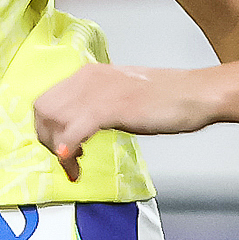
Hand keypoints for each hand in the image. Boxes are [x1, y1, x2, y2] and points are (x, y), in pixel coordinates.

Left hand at [30, 63, 218, 177]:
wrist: (194, 94)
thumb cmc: (165, 98)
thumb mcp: (121, 96)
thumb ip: (97, 105)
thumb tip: (80, 127)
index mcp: (89, 73)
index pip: (48, 100)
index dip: (48, 128)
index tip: (64, 147)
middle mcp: (89, 78)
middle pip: (43, 110)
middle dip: (47, 139)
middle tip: (68, 160)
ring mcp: (99, 92)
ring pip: (54, 120)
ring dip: (58, 148)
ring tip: (75, 166)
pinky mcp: (112, 108)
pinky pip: (76, 129)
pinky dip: (68, 148)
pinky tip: (73, 161)